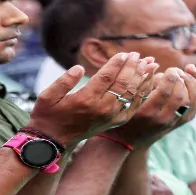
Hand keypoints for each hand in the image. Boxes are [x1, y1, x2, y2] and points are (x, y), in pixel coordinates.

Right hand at [29, 52, 151, 145]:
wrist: (54, 141)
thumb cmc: (49, 115)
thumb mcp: (47, 96)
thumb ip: (64, 81)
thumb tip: (79, 68)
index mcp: (85, 100)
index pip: (106, 77)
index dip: (116, 63)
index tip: (124, 53)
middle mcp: (101, 108)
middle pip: (123, 83)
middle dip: (132, 67)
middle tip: (137, 55)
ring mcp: (110, 116)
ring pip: (131, 93)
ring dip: (141, 77)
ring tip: (148, 64)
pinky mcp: (115, 122)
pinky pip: (133, 105)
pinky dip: (142, 92)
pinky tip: (148, 82)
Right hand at [105, 66, 195, 148]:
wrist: (129, 141)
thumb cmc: (123, 114)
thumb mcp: (126, 100)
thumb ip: (140, 81)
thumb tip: (153, 62)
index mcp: (147, 114)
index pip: (165, 94)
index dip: (170, 78)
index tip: (168, 69)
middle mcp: (162, 120)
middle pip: (180, 96)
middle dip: (180, 79)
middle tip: (175, 70)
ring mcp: (173, 122)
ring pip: (191, 100)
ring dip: (189, 83)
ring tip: (181, 73)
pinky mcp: (180, 121)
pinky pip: (194, 103)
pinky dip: (195, 88)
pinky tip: (189, 76)